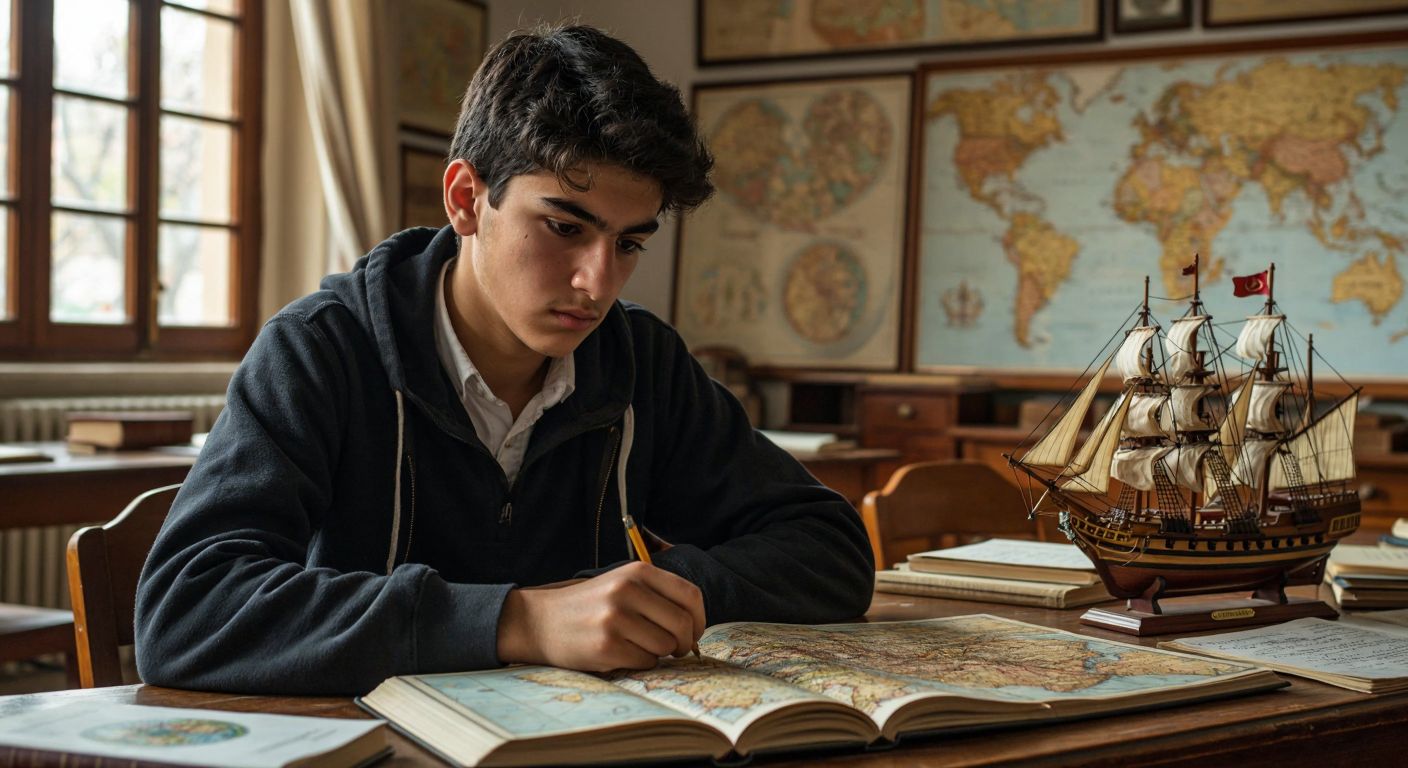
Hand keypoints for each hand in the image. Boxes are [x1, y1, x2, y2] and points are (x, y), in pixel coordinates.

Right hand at [497, 561, 704, 671]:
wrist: (541, 621)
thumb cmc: (590, 605)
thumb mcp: (623, 583)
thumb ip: (658, 596)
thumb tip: (696, 625)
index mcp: (637, 572)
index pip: (690, 596)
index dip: (699, 619)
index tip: (694, 631)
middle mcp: (627, 591)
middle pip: (682, 624)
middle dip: (685, 642)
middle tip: (676, 648)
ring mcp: (616, 619)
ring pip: (666, 646)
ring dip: (660, 653)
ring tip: (639, 646)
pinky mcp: (606, 647)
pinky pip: (646, 662)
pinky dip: (641, 663)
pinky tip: (622, 654)